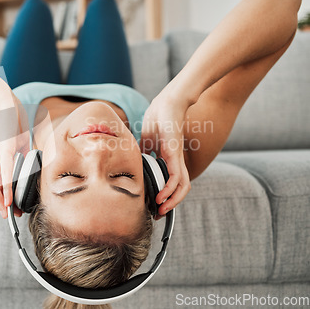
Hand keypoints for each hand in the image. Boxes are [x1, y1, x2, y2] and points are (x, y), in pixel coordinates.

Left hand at [0, 87, 28, 218]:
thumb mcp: (17, 130)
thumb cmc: (8, 109)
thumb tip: (26, 157)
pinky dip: (6, 186)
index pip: (1, 177)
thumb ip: (20, 145)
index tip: (13, 204)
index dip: (6, 192)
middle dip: (3, 200)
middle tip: (9, 215)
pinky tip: (7, 197)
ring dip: (3, 197)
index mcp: (1, 152)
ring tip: (7, 211)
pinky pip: (4, 170)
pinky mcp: (2, 146)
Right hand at [140, 93, 190, 218]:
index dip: (164, 195)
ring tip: (161, 210)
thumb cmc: (160, 116)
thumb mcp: (147, 138)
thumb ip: (144, 151)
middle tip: (159, 214)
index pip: (170, 182)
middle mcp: (176, 161)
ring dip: (172, 201)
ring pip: (181, 186)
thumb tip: (133, 160)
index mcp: (169, 158)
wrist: (170, 101)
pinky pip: (175, 176)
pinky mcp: (175, 152)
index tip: (153, 204)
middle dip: (170, 205)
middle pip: (179, 189)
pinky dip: (170, 189)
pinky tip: (161, 196)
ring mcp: (177, 157)